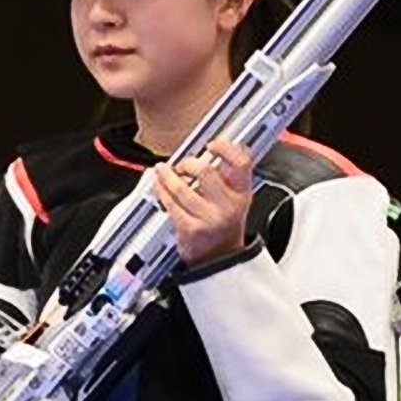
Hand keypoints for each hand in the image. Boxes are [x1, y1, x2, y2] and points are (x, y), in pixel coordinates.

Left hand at [155, 139, 252, 265]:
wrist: (220, 256)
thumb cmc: (223, 223)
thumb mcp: (233, 198)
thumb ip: (224, 176)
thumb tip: (202, 152)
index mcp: (242, 193)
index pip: (241, 163)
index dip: (226, 149)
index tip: (213, 144)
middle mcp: (228, 206)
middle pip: (206, 172)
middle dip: (188, 163)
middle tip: (182, 165)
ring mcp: (209, 218)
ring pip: (182, 188)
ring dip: (167, 176)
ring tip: (162, 170)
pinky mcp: (191, 229)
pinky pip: (171, 204)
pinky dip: (161, 191)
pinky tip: (159, 186)